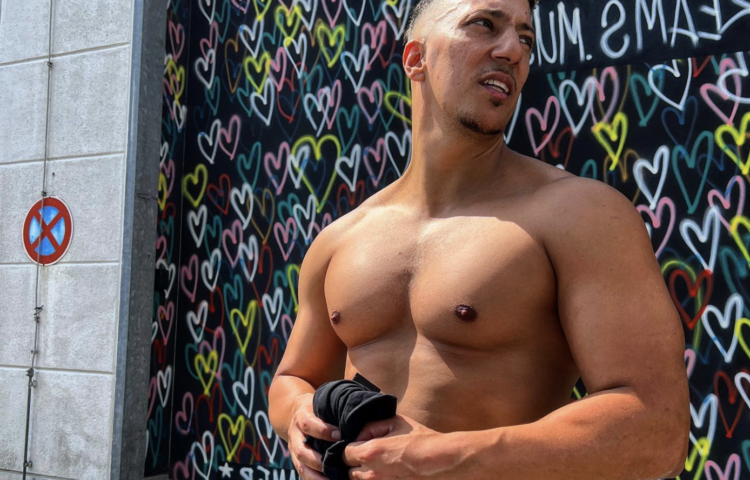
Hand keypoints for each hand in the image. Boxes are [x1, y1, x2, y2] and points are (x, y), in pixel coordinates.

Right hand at [288, 392, 341, 479]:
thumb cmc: (318, 409)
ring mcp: (294, 450)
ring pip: (301, 466)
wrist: (295, 413)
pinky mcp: (297, 461)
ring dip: (316, 476)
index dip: (323, 431)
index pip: (308, 425)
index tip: (339, 435)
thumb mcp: (322, 404)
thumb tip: (355, 421)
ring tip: (334, 479)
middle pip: (302, 451)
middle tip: (337, 464)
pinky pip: (304, 474)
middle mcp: (295, 435)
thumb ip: (333, 411)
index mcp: (301, 418)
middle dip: (318, 460)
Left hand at [342, 414, 458, 478]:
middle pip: (350, 471)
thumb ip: (372, 426)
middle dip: (357, 463)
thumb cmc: (421, 440)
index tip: (362, 444)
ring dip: (366, 474)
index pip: (344, 453)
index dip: (351, 447)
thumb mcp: (396, 422)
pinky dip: (378, 479)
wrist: (443, 461)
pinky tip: (391, 473)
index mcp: (370, 452)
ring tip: (383, 466)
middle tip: (373, 456)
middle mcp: (371, 474)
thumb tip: (360, 434)